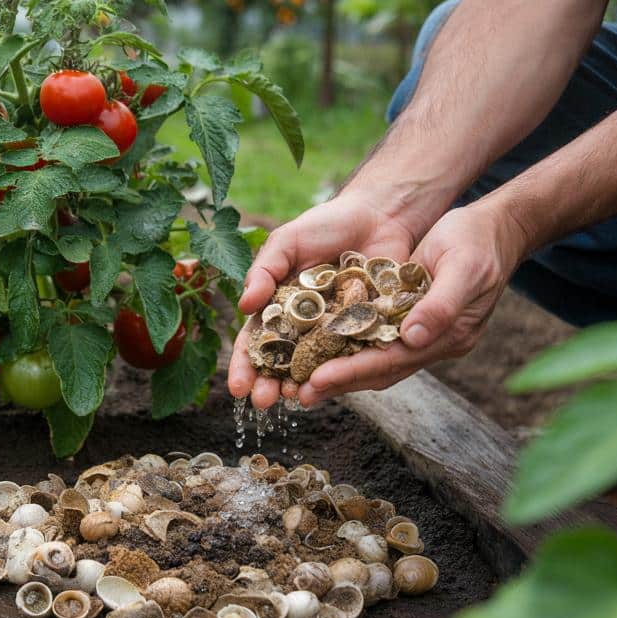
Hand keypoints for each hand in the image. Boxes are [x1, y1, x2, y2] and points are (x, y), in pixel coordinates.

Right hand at [228, 196, 423, 408]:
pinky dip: (341, 372)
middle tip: (264, 402)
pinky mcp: (366, 330)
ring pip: (314, 365)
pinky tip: (332, 385)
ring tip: (295, 399)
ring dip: (302, 385)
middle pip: (281, 362)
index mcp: (277, 306)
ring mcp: (334, 330)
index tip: (236, 388)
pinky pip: (352, 355)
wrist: (380, 215)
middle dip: (269, 384)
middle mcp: (303, 324)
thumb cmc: (327, 224)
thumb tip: (243, 305)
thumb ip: (264, 271)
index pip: (255, 341)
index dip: (244, 365)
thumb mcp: (287, 242)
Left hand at [297, 202, 528, 405]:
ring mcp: (423, 334)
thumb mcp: (464, 267)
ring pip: (375, 360)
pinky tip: (320, 350)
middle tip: (301, 393)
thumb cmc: (478, 241)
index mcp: (450, 335)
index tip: (318, 379)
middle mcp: (433, 342)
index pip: (393, 361)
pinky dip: (348, 348)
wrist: (494, 229)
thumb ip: (441, 305)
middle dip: (340, 381)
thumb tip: (413, 338)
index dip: (354, 371)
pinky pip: (374, 340)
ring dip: (340, 372)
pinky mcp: (410, 320)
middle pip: (380, 369)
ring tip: (303, 383)